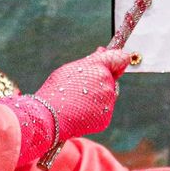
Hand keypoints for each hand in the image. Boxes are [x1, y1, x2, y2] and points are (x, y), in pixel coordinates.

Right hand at [2, 48, 131, 167]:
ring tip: (77, 101)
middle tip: (81, 87)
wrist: (49, 117)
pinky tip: (80, 112)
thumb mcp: (71, 69)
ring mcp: (108, 102)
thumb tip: (104, 51)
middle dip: (101, 81)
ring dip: (97, 97)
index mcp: (99, 68)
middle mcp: (107, 84)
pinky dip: (94, 111)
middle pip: (111, 79)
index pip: (120, 58)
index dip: (119, 59)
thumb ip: (92, 60)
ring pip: (108, 96)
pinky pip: (104, 111)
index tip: (118, 60)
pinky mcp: (106, 118)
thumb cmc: (56, 90)